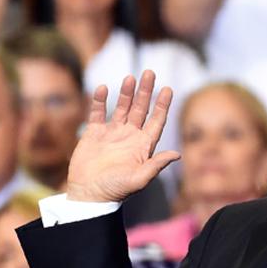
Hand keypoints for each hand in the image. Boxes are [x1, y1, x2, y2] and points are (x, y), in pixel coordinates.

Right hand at [65, 70, 180, 202]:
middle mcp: (129, 137)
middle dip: (146, 92)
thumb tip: (178, 155)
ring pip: (122, 108)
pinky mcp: (94, 134)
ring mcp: (112, 134)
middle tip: (150, 72)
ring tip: (130, 77)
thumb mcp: (139, 179)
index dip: (162, 106)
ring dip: (126, 93)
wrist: (89, 195)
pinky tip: (104, 88)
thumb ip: (156, 165)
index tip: (168, 89)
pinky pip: (98, 113)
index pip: (156, 121)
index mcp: (142, 146)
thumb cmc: (115, 190)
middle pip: (141, 109)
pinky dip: (100, 101)